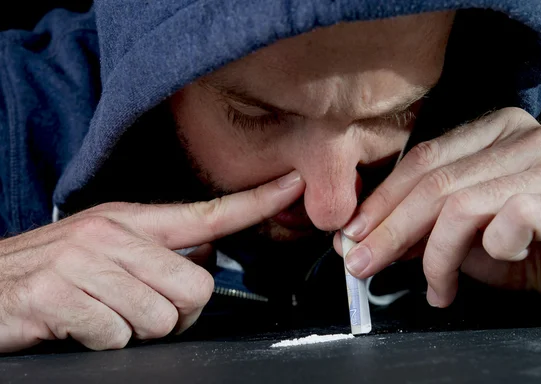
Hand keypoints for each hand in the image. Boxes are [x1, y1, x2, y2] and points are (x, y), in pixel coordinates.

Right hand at [0, 171, 303, 351]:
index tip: (291, 185)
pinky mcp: (58, 297)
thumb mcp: (107, 244)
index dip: (256, 200)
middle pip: (197, 287)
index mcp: (130, 220)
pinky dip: (104, 342)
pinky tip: (81, 326)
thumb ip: (158, 246)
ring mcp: (84, 264)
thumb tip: (208, 248)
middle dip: (177, 312)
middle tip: (139, 308)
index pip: (208, 211)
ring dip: (136, 330)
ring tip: (105, 314)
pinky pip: (117, 337)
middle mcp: (112, 235)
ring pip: (161, 318)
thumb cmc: (52, 268)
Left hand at [337, 107, 540, 319]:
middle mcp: (525, 137)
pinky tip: (499, 262)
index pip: (422, 160)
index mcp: (494, 131)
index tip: (351, 235)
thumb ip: (417, 226)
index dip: (381, 200)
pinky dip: (492, 251)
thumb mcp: (459, 233)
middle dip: (390, 231)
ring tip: (438, 288)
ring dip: (437, 256)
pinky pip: (511, 220)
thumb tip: (359, 237)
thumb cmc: (526, 246)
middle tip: (363, 264)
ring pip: (463, 205)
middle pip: (436, 182)